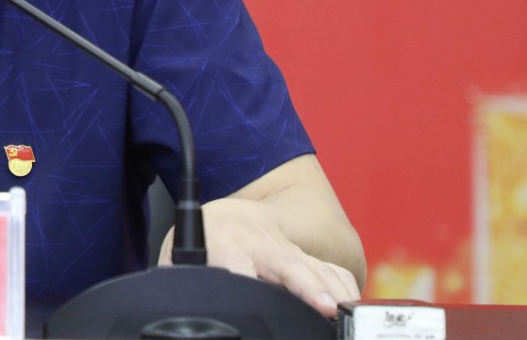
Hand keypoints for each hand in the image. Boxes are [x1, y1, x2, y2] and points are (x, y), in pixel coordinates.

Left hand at [160, 197, 359, 318]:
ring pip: (317, 268)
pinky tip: (351, 308)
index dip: (244, 277)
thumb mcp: (180, 257)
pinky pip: (333, 271)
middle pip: (287, 265)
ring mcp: (289, 248)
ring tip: (343, 313)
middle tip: (322, 307)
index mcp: (224, 240)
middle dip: (306, 285)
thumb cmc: (204, 241)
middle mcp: (262, 242)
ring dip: (333, 290)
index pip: (235, 260)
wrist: (232, 213)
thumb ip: (179, 280)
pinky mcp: (309, 257)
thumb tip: (175, 312)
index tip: (250, 290)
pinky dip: (345, 289)